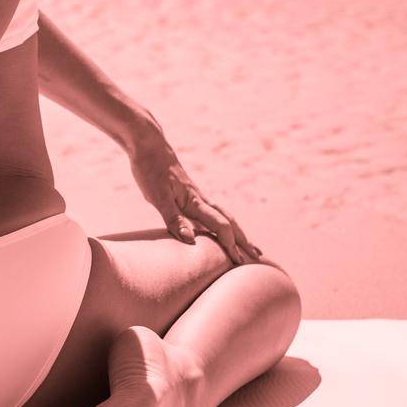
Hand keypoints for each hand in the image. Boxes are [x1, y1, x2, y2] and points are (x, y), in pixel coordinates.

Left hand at [127, 113, 262, 265]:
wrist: (148, 145)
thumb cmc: (150, 170)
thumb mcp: (157, 197)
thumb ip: (174, 219)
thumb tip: (191, 241)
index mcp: (195, 202)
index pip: (220, 227)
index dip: (230, 245)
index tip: (239, 262)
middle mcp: (200, 200)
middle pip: (229, 222)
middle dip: (243, 240)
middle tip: (257, 257)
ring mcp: (196, 197)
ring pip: (223, 216)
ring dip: (236, 231)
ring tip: (247, 244)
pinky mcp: (188, 194)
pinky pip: (211, 213)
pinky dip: (221, 223)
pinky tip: (218, 229)